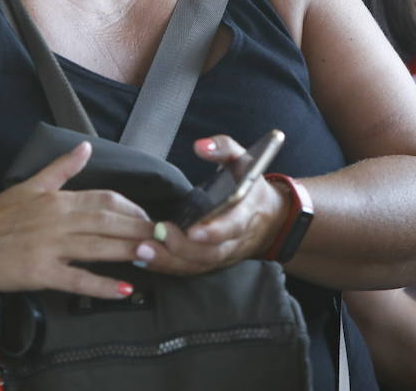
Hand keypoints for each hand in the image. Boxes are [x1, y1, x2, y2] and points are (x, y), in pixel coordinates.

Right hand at [0, 141, 153, 298]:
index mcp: (58, 199)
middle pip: (109, 223)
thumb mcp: (31, 184)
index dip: (132, 208)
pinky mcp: (41, 273)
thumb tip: (86, 147)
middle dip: (140, 230)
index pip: (106, 199)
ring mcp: (51, 248)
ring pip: (99, 248)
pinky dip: (103, 286)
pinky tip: (125, 289)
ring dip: (129, 252)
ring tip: (153, 257)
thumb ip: (61, 168)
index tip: (148, 217)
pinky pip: (78, 281)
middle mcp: (59, 221)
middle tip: (164, 238)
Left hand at [140, 135, 288, 275]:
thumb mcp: (244, 160)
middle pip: (211, 252)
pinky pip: (190, 270)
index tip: (193, 230)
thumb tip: (200, 146)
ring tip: (143, 251)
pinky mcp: (211, 263)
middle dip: (183, 247)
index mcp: (246, 213)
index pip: (233, 226)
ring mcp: (223, 255)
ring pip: (198, 265)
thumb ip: (223, 148)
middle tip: (158, 234)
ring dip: (170, 261)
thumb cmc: (251, 185)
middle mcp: (235, 240)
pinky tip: (145, 259)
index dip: (214, 231)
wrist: (272, 219)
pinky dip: (168, 267)